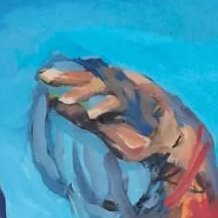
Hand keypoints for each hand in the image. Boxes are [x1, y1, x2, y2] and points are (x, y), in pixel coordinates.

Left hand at [37, 57, 202, 170]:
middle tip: (43, 77)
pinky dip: (105, 107)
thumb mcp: (105, 127)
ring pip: (104, 87)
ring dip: (83, 92)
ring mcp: (133, 91)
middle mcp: (122, 86)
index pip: (86, 78)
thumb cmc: (141, 135)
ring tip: (64, 101)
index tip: (40, 77)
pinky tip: (91, 115)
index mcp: (113, 89)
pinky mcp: (143, 101)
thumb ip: (82, 116)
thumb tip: (55, 106)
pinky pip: (120, 103)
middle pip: (91, 76)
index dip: (65, 76)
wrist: (177, 141)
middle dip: (68, 76)